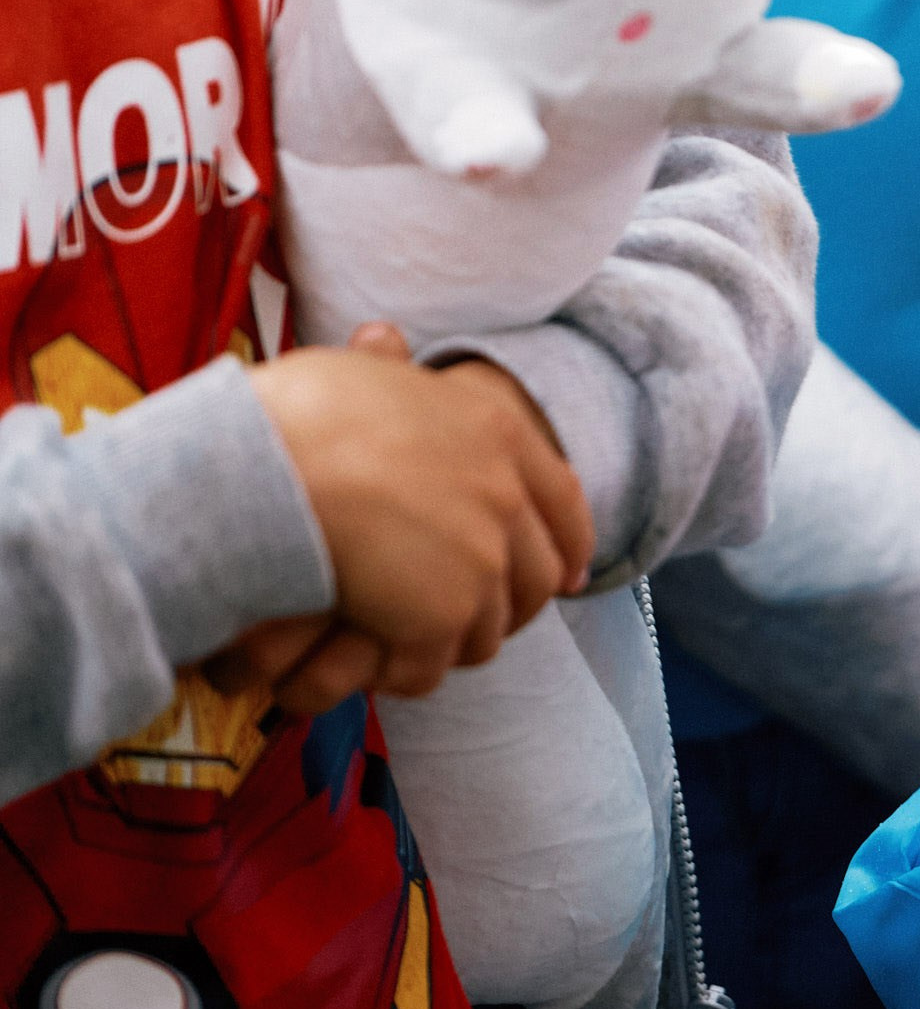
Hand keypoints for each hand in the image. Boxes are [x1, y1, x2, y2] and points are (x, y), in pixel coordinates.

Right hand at [216, 323, 591, 711]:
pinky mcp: (439, 615)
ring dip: (453, 643)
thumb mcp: (353, 374)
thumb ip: (384, 370)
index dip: (570, 542)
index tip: (572, 572)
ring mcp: (479, 560)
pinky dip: (402, 672)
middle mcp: (504, 496)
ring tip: (411, 645)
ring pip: (488, 630)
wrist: (259, 464)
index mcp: (497, 431)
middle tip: (479, 623)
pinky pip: (430, 666)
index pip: (564, 500)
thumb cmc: (290, 411)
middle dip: (514, 607)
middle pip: (538, 576)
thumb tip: (385, 336)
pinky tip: (372, 666)